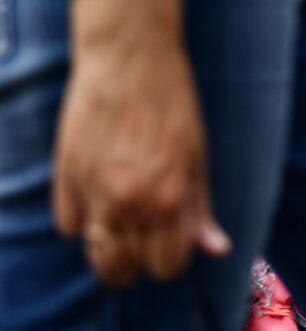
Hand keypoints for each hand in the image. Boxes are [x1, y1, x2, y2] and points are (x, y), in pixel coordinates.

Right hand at [53, 0, 229, 285]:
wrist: (129, 61)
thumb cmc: (172, 104)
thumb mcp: (198, 156)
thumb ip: (201, 208)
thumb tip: (216, 250)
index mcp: (168, 199)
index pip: (167, 266)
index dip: (173, 262)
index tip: (174, 247)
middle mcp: (127, 203)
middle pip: (125, 270)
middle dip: (140, 263)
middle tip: (147, 240)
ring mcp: (91, 192)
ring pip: (95, 253)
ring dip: (110, 250)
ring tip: (124, 226)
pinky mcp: (64, 177)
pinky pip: (69, 225)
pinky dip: (83, 220)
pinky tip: (99, 199)